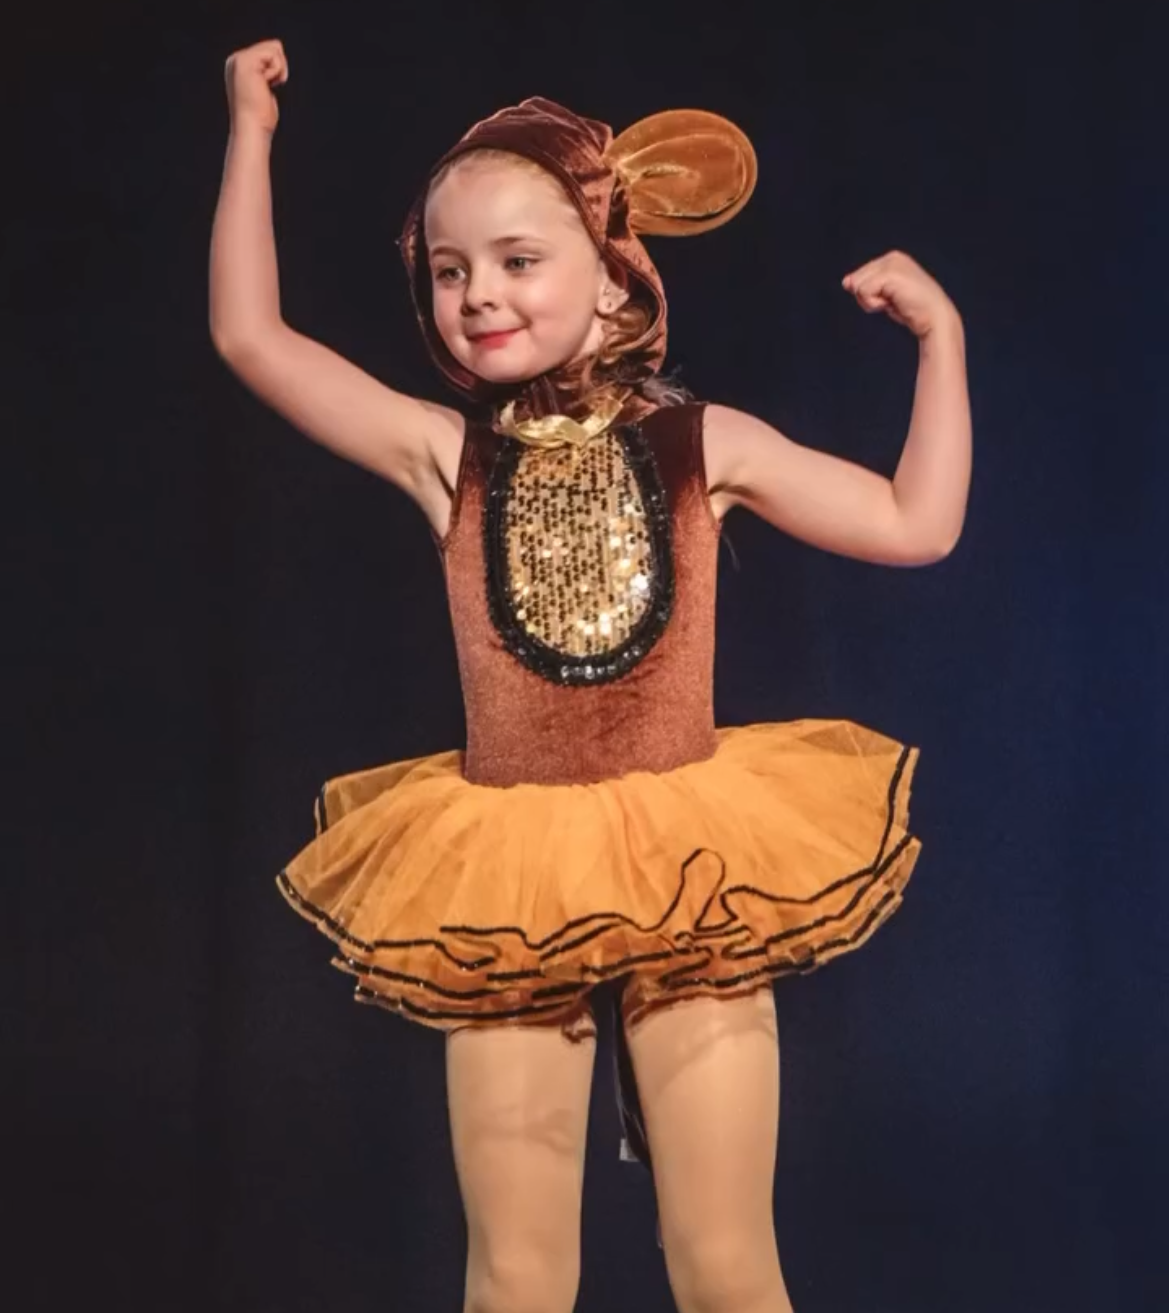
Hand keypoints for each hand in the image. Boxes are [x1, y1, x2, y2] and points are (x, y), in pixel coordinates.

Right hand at [224, 40, 287, 134]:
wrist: (251, 129)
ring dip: (278, 70)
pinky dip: (276, 71)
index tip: (266, 89)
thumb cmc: (260, 119)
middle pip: (273, 46)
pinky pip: (274, 55)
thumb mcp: (264, 90)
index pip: (269, 51)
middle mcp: (236, 59)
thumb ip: (267, 73)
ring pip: (275, 48)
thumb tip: (278, 62)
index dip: (277, 70)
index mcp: (239, 66)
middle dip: (279, 68)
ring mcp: (240, 59)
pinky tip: (266, 85)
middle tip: (268, 88)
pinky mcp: (246, 61)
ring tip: (266, 87)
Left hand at [842, 251, 957, 339]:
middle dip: (869, 297)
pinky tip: (891, 304)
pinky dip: (873, 304)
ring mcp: (891, 264)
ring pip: (857, 286)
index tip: (892, 299)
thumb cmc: (913, 310)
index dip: (870, 295)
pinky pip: (863, 292)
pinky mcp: (889, 274)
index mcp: (892, 259)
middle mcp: (892, 257)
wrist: (934, 317)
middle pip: (856, 280)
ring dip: (871, 302)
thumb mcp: (885, 296)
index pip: (860, 276)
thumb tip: (846, 282)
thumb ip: (866, 286)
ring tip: (893, 302)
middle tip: (892, 302)